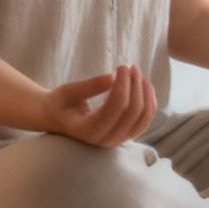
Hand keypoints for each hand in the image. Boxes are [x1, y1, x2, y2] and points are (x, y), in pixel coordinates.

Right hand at [41, 64, 156, 146]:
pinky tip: (145, 86)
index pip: (115, 107)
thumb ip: (90, 86)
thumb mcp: (69, 91)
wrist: (58, 120)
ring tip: (138, 74)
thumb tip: (113, 77)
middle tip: (131, 66)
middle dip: (135, 86)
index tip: (121, 66)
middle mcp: (104, 140)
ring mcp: (116, 141)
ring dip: (145, 94)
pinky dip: (149, 103)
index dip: (123, 84)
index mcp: (88, 130)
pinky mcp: (124, 136)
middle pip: (132, 112)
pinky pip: (144, 121)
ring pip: (142, 118)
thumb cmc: (61, 103)